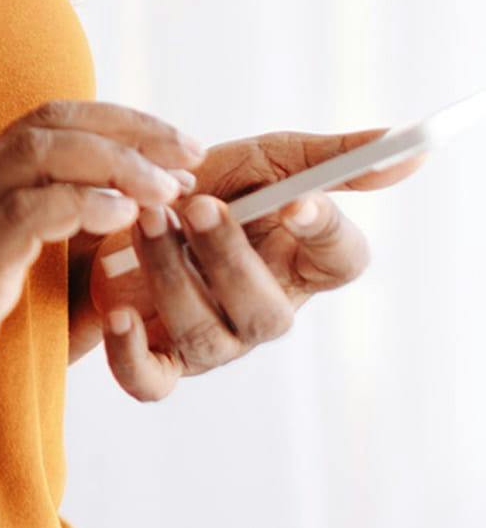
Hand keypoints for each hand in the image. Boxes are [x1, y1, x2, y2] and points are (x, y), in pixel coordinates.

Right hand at [0, 100, 204, 432]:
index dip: (119, 125)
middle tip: (189, 153)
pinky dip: (82, 203)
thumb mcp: (0, 277)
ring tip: (166, 188)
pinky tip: (122, 216)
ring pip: (45, 152)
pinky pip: (30, 210)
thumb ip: (55, 257)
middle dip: (132, 130)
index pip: (52, 122)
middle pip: (56, 121)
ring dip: (118, 164)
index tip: (173, 149)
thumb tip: (131, 254)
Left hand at [80, 126, 427, 400]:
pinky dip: (133, 354)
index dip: (324, 234)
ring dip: (172, 275)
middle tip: (197, 205)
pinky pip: (151, 380)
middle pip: (267, 312)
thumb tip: (410, 147)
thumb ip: (332, 159)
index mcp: (298, 262)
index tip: (296, 199)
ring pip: (205, 334)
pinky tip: (120, 311)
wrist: (117, 206)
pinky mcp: (156, 358)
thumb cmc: (207, 185)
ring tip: (146, 219)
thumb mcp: (267, 160)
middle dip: (230, 258)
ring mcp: (211, 341)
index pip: (340, 260)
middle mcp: (261, 310)